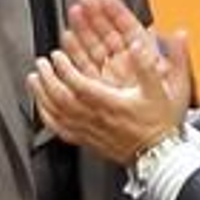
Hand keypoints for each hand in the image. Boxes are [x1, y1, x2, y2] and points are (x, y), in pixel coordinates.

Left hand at [28, 0, 190, 163]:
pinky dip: (48, 118)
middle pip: (61, 98)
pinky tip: (42, 109)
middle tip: (40, 64)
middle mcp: (96, 118)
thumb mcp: (164, 91)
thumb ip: (150, 65)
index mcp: (111, 103)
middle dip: (47, 78)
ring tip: (34, 80)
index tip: (57, 56)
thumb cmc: (161, 125)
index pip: (79, 85)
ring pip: (57, 114)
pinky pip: (61, 131)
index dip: (64, 69)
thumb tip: (141, 43)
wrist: (161, 156)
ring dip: (42, 95)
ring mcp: (90, 131)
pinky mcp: (88, 141)